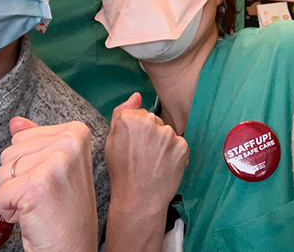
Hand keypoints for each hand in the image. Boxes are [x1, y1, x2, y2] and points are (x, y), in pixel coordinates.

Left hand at [0, 118, 97, 251]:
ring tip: (38, 205)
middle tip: (43, 195)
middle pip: (9, 152)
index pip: (21, 137)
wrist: (73, 247)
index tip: (49, 180)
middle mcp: (70, 143)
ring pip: (1, 172)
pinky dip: (8, 211)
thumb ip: (35, 141)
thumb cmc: (65, 212)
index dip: (27, 164)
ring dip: (13, 195)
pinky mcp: (38, 186)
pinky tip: (31, 215)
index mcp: (76, 133)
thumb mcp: (55, 168)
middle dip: (17, 179)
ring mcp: (56, 163)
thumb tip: (15, 122)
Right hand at [105, 93, 187, 209]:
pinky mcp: (182, 146)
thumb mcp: (111, 141)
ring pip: (167, 133)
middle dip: (150, 134)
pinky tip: (164, 165)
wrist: (139, 198)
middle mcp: (150, 122)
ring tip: (153, 162)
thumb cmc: (122, 171)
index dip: (135, 130)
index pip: (137, 113)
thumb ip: (121, 113)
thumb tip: (136, 95)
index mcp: (129, 118)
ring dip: (163, 143)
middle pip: (153, 121)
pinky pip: (178, 145)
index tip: (133, 145)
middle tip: (143, 155)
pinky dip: (174, 154)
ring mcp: (168, 134)